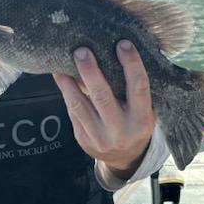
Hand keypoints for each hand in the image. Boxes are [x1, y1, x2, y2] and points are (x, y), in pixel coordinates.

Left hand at [52, 40, 154, 179]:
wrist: (125, 159)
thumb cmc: (135, 124)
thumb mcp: (143, 110)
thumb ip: (131, 90)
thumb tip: (111, 53)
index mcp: (142, 120)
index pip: (138, 88)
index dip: (131, 65)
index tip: (123, 44)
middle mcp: (121, 130)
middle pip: (103, 97)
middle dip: (90, 72)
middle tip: (81, 51)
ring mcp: (99, 137)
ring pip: (80, 106)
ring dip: (68, 83)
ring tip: (61, 64)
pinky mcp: (83, 139)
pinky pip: (73, 112)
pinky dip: (66, 93)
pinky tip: (61, 78)